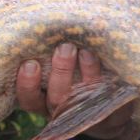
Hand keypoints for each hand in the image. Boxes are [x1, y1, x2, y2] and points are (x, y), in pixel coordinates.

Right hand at [16, 43, 130, 139]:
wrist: (110, 106)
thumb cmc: (72, 75)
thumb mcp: (56, 68)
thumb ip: (47, 55)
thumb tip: (41, 24)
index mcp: (43, 102)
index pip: (28, 99)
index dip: (26, 84)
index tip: (30, 63)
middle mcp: (63, 111)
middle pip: (57, 98)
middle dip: (60, 72)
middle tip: (65, 48)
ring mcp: (88, 114)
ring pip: (84, 99)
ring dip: (86, 73)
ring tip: (86, 51)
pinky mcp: (112, 114)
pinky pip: (109, 100)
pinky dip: (107, 81)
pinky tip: (106, 62)